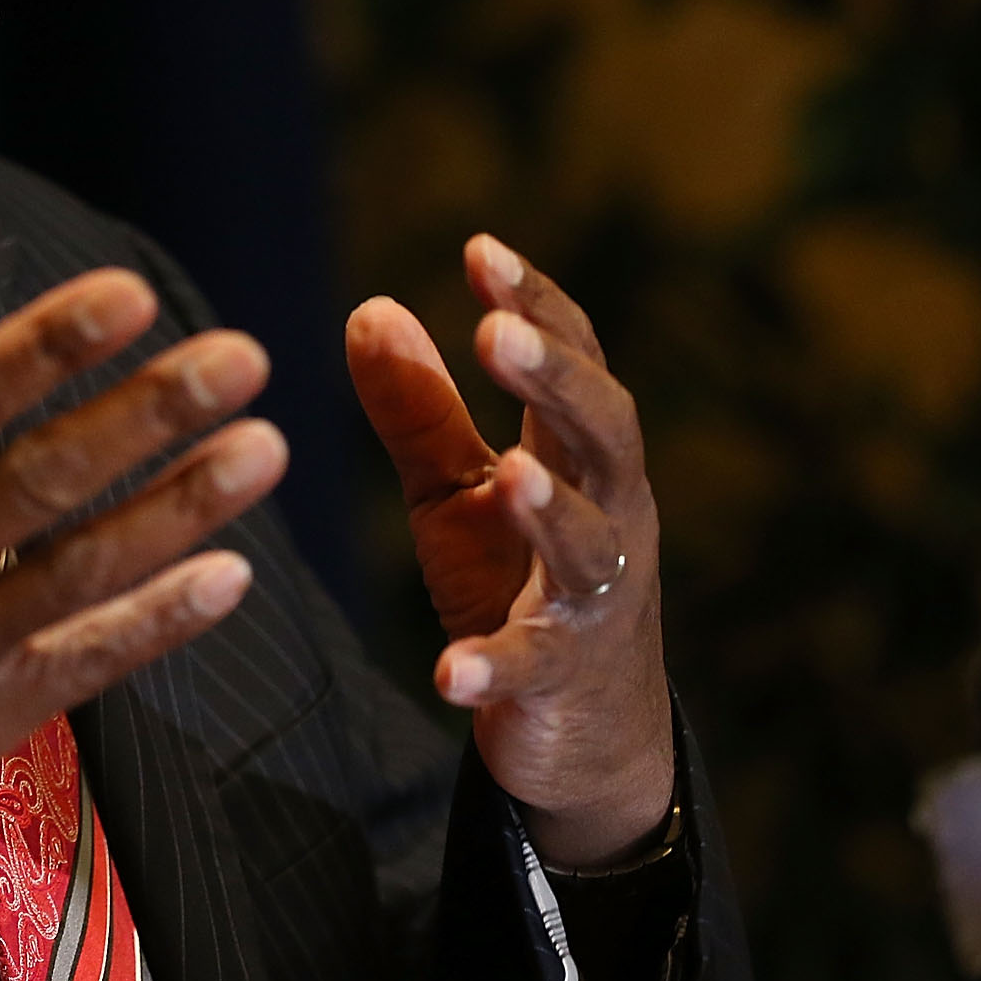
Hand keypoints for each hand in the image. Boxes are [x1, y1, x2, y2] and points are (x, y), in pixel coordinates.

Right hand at [0, 270, 285, 908]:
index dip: (48, 344)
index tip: (127, 295)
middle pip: (40, 480)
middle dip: (148, 412)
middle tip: (238, 358)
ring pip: (80, 571)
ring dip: (181, 506)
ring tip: (263, 447)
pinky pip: (80, 669)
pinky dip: (157, 623)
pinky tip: (228, 577)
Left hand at [346, 236, 673, 868]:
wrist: (586, 733)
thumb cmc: (518, 582)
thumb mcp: (458, 491)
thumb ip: (420, 408)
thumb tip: (370, 305)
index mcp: (579, 459)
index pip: (575, 362)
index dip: (536, 305)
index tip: (480, 247)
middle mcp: (609, 516)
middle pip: (605, 434)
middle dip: (555, 381)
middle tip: (496, 330)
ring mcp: (594, 601)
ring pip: (589, 548)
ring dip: (552, 511)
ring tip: (510, 476)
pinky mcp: (563, 681)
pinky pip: (532, 670)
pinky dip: (493, 668)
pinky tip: (449, 671)